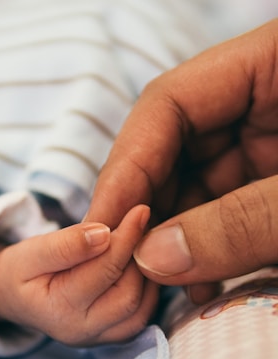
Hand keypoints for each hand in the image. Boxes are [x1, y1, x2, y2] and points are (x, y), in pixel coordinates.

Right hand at [0, 205, 157, 345]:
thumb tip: (104, 234)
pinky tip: (138, 265)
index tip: (140, 210)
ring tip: (139, 243)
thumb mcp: (31, 252)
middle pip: (128, 295)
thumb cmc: (20, 271)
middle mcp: (81, 331)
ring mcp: (98, 338)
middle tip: (141, 226)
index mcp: (59, 310)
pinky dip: (147, 290)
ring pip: (140, 309)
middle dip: (138, 257)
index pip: (104, 270)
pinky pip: (141, 316)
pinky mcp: (110, 336)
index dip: (126, 238)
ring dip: (146, 274)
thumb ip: (65, 245)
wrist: (14, 297)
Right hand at [86, 19, 277, 302]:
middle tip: (129, 266)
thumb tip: (154, 258)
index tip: (105, 225)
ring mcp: (266, 141)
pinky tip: (201, 281)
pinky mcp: (272, 177)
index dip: (127, 166)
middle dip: (148, 211)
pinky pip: (225, 206)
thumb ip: (243, 223)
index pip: (168, 104)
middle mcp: (260, 99)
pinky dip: (208, 245)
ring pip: (195, 185)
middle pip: (173, 148)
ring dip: (176, 239)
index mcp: (275, 64)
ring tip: (165, 286)